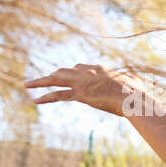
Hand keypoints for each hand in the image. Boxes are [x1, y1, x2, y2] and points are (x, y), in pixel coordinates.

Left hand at [25, 64, 142, 117]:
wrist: (133, 99)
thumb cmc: (136, 93)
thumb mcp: (134, 82)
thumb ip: (131, 79)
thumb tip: (135, 81)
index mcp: (100, 69)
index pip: (80, 67)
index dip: (72, 72)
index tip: (67, 76)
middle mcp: (87, 72)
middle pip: (64, 70)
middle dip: (53, 75)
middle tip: (44, 79)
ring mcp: (82, 83)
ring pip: (56, 79)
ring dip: (41, 81)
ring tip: (29, 84)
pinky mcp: (80, 94)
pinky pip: (58, 95)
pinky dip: (46, 97)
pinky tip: (36, 100)